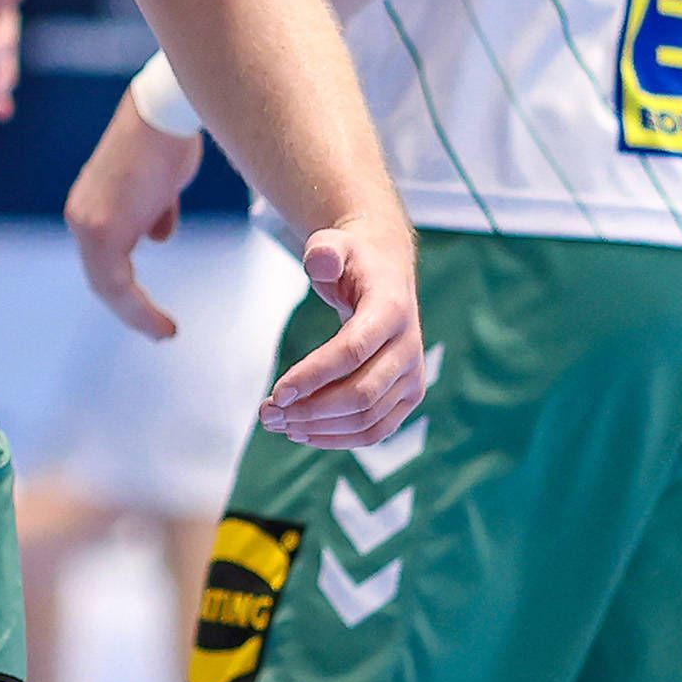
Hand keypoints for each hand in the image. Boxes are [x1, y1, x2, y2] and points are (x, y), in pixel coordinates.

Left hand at [64, 93, 206, 339]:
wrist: (163, 115)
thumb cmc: (165, 139)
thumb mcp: (160, 185)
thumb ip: (155, 211)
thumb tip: (157, 233)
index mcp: (93, 206)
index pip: (103, 259)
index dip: (125, 290)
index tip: (149, 311)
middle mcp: (83, 217)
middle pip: (102, 278)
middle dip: (130, 308)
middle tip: (157, 330)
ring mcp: (89, 223)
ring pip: (107, 285)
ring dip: (135, 313)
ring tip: (161, 331)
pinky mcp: (103, 229)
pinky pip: (117, 282)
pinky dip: (138, 307)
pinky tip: (161, 322)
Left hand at [261, 215, 425, 449]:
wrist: (387, 274)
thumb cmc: (353, 261)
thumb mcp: (334, 244)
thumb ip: (324, 251)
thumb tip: (320, 263)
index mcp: (392, 309)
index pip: (353, 351)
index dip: (315, 375)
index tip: (277, 392)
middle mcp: (409, 347)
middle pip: (361, 393)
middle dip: (310, 409)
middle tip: (267, 414)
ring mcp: (413, 376)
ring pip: (368, 419)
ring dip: (320, 428)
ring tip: (279, 424)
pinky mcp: (409, 397)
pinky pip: (376, 430)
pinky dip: (339, 438)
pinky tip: (304, 433)